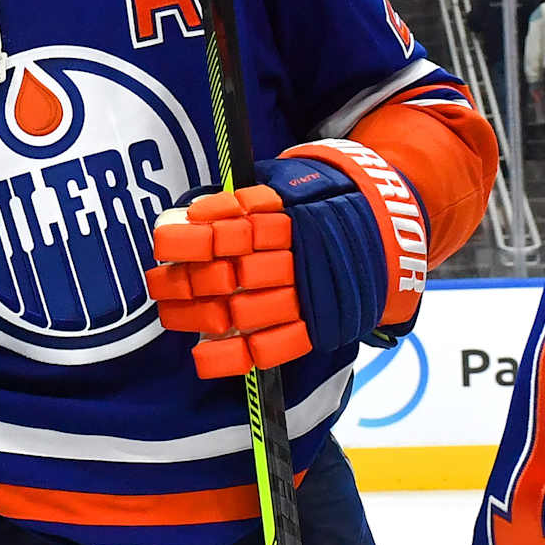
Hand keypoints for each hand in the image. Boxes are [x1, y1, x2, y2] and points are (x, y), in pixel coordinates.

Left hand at [147, 140, 428, 378]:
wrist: (387, 229)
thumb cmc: (318, 205)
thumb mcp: (283, 188)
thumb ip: (237, 203)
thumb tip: (184, 215)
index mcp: (282, 218)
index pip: (226, 229)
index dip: (189, 238)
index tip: (160, 242)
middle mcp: (293, 258)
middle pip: (226, 275)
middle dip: (183, 282)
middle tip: (157, 285)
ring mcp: (306, 294)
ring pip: (242, 311)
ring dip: (197, 316)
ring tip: (169, 314)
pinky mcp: (318, 325)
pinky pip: (273, 347)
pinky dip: (233, 357)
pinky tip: (201, 357)